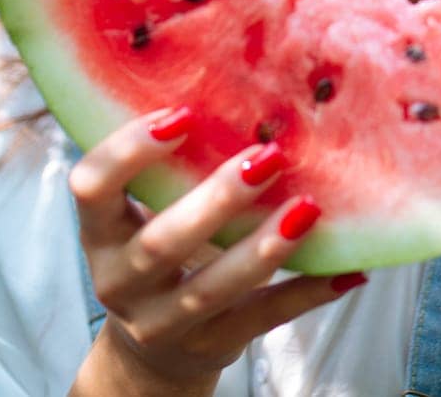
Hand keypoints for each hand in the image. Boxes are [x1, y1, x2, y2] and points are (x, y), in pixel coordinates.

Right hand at [66, 107, 366, 395]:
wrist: (154, 351)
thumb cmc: (158, 249)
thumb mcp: (145, 213)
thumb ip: (171, 170)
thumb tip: (244, 89)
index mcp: (100, 232)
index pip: (91, 187)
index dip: (130, 151)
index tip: (183, 115)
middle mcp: (121, 280)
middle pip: (162, 243)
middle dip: (217, 200)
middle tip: (267, 157)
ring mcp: (162, 322)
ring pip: (213, 288)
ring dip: (263, 248)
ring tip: (307, 209)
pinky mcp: (210, 346)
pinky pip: (263, 319)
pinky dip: (307, 294)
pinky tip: (348, 270)